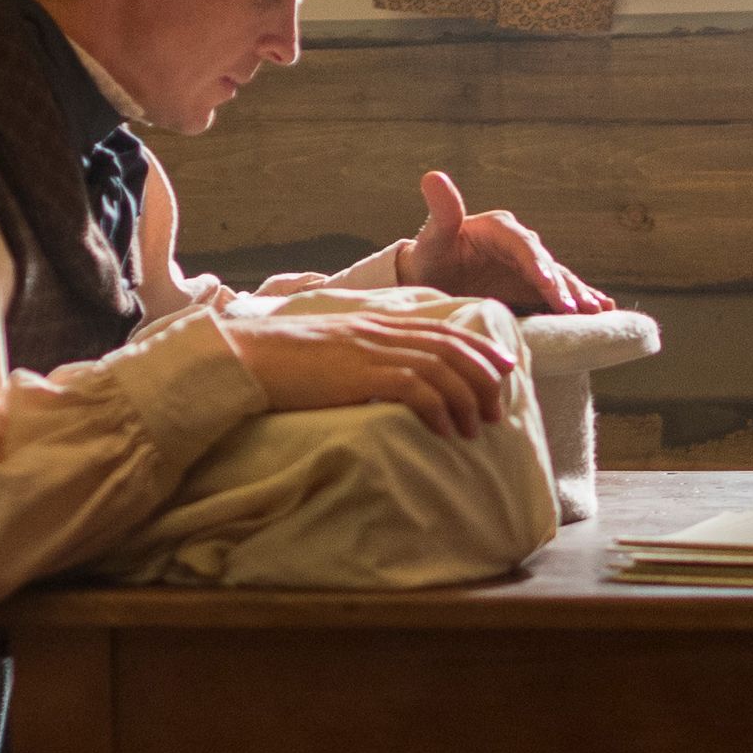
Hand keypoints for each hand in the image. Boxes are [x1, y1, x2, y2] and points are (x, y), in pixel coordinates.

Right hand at [223, 306, 517, 438]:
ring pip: (441, 368)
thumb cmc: (284, 363)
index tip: (504, 366)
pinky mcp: (361, 374)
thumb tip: (387, 380)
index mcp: (376, 322)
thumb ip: (363, 356)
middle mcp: (381, 331)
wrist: (248, 358)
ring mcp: (372, 351)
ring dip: (466, 399)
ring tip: (477, 428)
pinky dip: (439, 409)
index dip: (480, 347)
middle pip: (451, 347)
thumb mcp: (333, 351)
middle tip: (498, 407)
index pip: (442, 329)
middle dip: (483, 376)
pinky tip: (446, 430)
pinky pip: (416, 388)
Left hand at [393, 170, 610, 313]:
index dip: (535, 263)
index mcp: (499, 228)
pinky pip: (561, 292)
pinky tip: (603, 313)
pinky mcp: (534, 285)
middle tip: (576, 309)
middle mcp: (520, 244)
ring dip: (578, 294)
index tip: (544, 282)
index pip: (522, 245)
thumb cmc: (432, 257)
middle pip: (546, 264)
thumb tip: (432, 176)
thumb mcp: (433, 237)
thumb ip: (441, 212)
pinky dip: (580, 300)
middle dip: (562, 286)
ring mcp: (530, 266)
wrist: (434, 278)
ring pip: (559, 278)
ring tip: (596, 313)